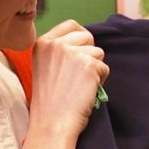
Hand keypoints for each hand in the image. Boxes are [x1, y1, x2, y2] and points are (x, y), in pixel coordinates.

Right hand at [29, 19, 108, 136]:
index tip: (79, 55)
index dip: (80, 39)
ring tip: (79, 86)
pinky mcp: (89, 64)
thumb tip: (85, 39)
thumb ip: (60, 51)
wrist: (52, 123)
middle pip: (87, 36)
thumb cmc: (51, 101)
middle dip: (89, 54)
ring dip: (95, 70)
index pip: (71, 25)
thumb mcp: (45, 66)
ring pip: (98, 52)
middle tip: (78, 76)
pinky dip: (100, 81)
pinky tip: (86, 92)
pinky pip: (105, 68)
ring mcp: (72, 53)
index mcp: (42, 42)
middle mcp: (56, 44)